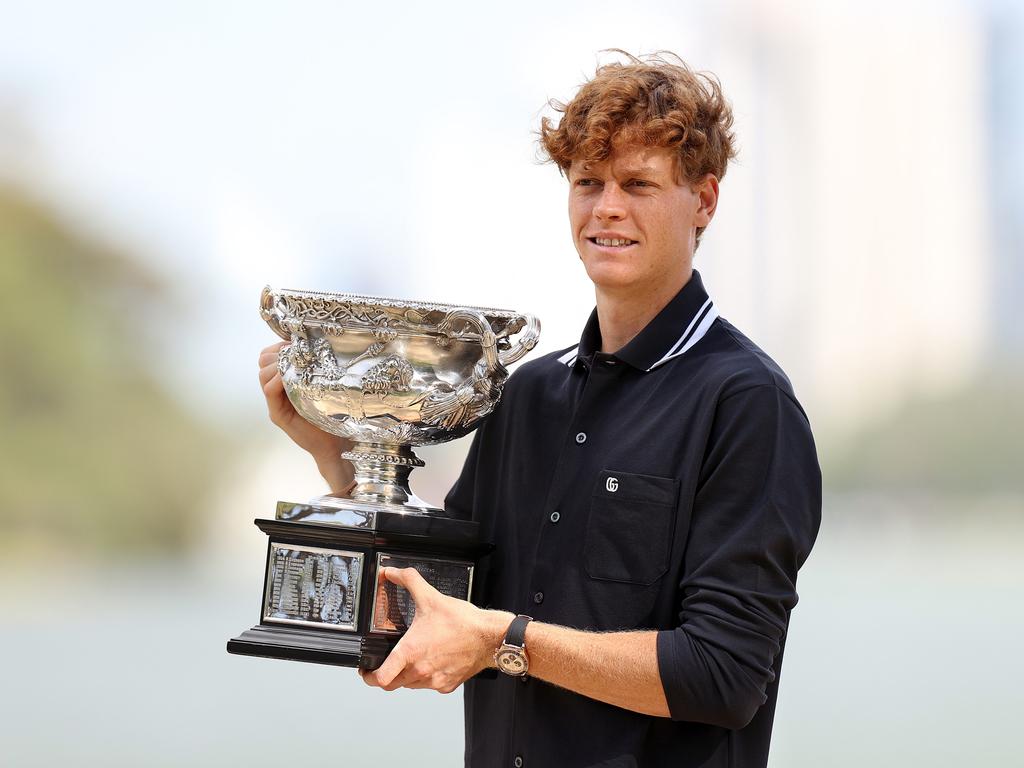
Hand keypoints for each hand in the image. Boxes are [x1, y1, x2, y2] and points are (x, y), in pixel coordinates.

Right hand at [258, 341, 353, 492]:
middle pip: (263, 362)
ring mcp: (275, 404)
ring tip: (295, 365)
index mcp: (284, 383)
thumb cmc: (332, 414)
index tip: (295, 344)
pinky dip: (279, 380)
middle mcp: (276, 392)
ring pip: (263, 374)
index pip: (268, 357)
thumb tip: (317, 345)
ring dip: (278, 365)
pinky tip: (292, 377)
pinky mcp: (277, 415)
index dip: (279, 346)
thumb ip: (313, 370)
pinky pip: (269, 390)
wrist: (333, 444)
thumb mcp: (322, 386)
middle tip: (296, 354)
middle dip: (277, 353)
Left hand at [359, 567, 510, 693]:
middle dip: (386, 675)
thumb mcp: (430, 596)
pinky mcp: (448, 685)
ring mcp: (434, 681)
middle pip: (392, 685)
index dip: (369, 676)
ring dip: (407, 675)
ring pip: (411, 686)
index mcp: (410, 652)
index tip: (366, 670)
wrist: (490, 637)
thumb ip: (408, 581)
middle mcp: (420, 671)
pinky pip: (430, 685)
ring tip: (413, 658)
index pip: (380, 679)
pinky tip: (433, 660)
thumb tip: (393, 573)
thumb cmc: (463, 622)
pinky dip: (428, 676)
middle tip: (385, 664)